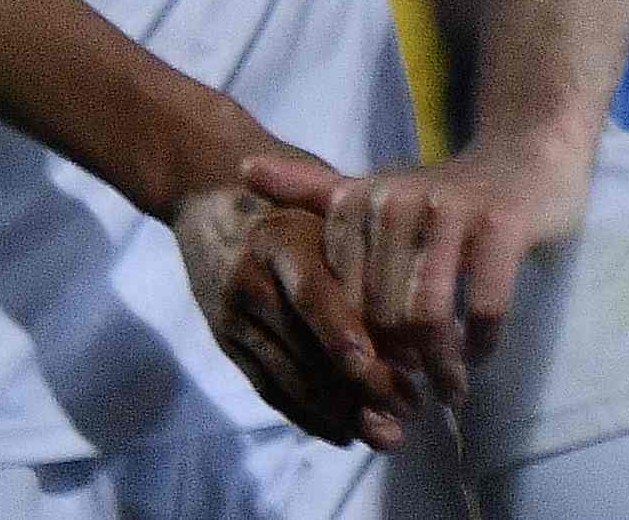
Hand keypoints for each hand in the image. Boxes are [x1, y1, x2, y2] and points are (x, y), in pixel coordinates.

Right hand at [175, 174, 405, 449]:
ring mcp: (233, 318)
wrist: (207, 195)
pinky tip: (345, 433)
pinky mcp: (225, 343)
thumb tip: (421, 302)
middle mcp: (250, 282)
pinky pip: (268, 388)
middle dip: (359, 386)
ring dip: (340, 412)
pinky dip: (307, 415)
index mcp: (281, 240)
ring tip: (390, 433)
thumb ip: (364, 242)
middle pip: (303, 347)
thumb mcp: (324, 203)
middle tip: (411, 408)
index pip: (314, 295)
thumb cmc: (292, 198)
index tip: (391, 366)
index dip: (348, 335)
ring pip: (288, 378)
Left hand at [250, 126, 592, 406]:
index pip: (340, 300)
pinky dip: (478, 343)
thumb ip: (311, 191)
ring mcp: (454, 211)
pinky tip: (479, 355)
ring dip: (439, 366)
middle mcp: (400, 202)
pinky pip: (480, 307)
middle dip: (395, 365)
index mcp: (362, 201)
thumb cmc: (447, 191)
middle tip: (409, 396)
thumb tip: (239, 169)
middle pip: (381, 313)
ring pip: (426, 316)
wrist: (530, 154)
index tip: (371, 375)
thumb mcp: (375, 190)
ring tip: (448, 391)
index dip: (354, 347)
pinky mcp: (502, 225)